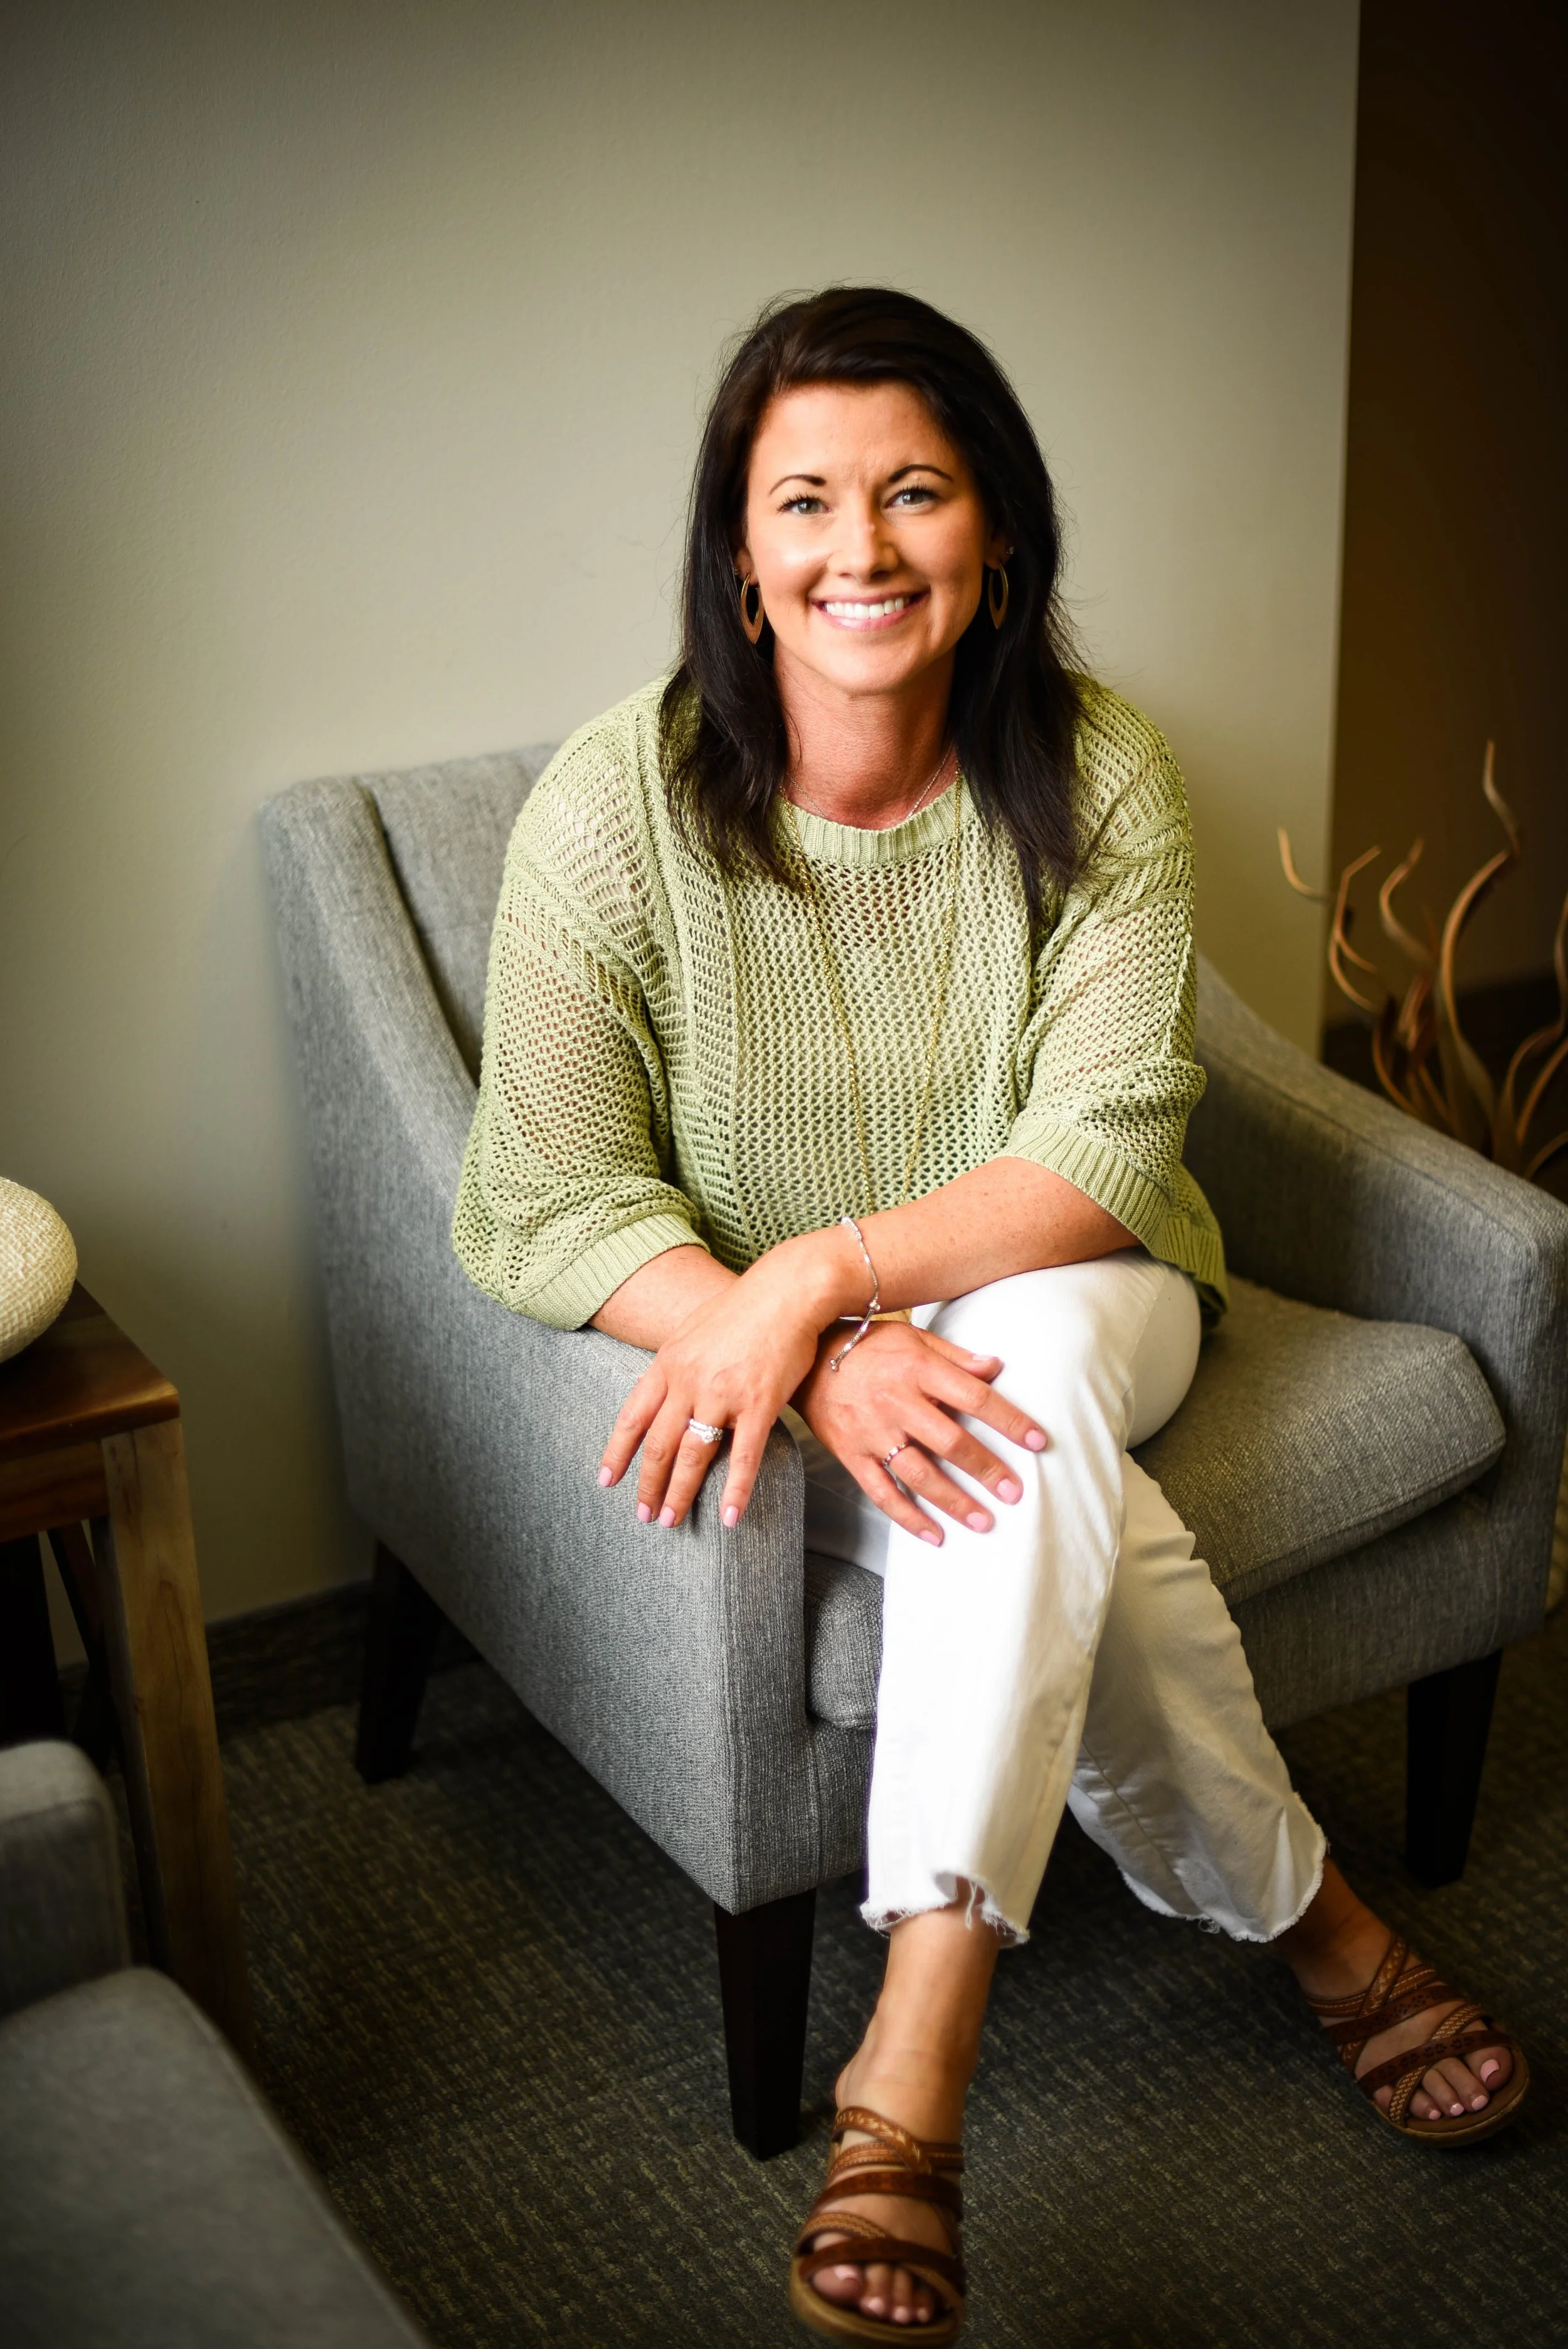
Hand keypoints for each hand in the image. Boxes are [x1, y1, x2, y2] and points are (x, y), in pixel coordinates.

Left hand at [597, 1228, 864, 1527]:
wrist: (787, 1290)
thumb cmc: (744, 1308)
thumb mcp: (694, 1331)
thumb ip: (677, 1364)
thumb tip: (665, 1389)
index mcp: (668, 1363)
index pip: (632, 1418)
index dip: (618, 1453)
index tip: (607, 1480)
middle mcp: (688, 1382)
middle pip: (659, 1446)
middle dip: (648, 1486)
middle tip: (643, 1515)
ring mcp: (722, 1395)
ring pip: (692, 1457)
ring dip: (679, 1494)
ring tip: (671, 1521)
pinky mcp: (759, 1405)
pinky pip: (743, 1458)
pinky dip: (735, 1492)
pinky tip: (729, 1518)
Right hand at [796, 1319, 1046, 1545]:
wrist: (804, 1360)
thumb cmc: (866, 1346)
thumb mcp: (912, 1339)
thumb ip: (955, 1356)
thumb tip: (996, 1367)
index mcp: (917, 1369)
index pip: (974, 1397)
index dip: (1009, 1420)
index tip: (1038, 1441)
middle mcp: (896, 1402)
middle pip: (950, 1441)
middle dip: (987, 1469)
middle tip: (1015, 1493)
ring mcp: (872, 1433)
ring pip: (919, 1474)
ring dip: (954, 1501)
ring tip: (985, 1522)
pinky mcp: (852, 1455)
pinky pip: (882, 1492)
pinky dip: (909, 1517)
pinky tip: (935, 1536)